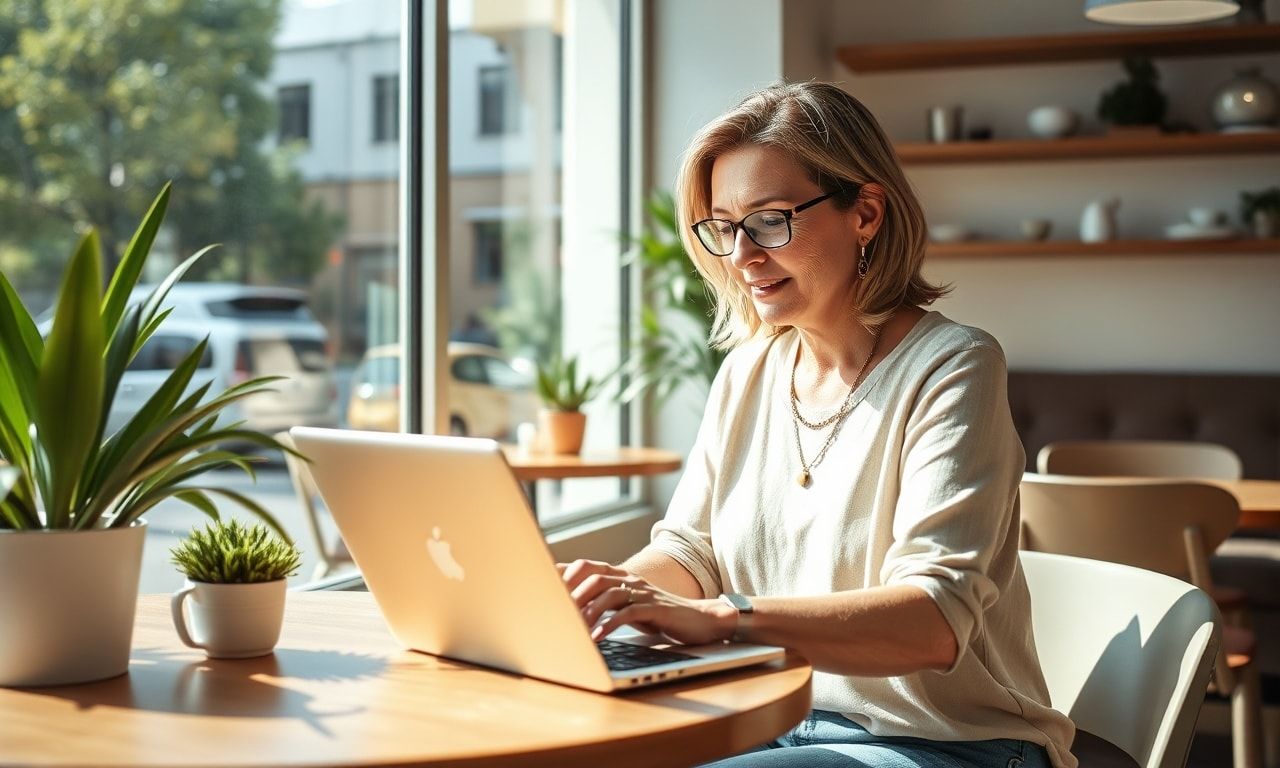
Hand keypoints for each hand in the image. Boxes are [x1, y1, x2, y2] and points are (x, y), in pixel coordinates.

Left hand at [557, 559, 736, 644]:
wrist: (700, 619)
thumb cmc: (659, 614)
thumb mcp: (628, 605)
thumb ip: (605, 601)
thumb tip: (572, 608)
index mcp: (621, 576)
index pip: (587, 566)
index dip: (564, 572)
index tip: (541, 582)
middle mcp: (630, 579)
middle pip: (594, 575)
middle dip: (572, 593)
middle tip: (556, 612)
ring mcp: (644, 591)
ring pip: (609, 592)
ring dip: (588, 610)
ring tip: (574, 628)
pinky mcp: (657, 608)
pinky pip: (629, 612)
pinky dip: (610, 624)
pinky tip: (598, 638)